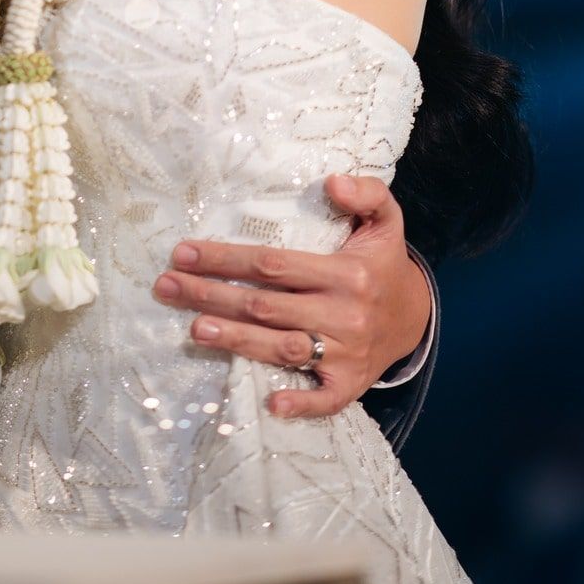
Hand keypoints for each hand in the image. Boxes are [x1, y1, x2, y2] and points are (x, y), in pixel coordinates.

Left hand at [150, 173, 431, 419]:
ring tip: (193, 329)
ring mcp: (347, 353)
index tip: (184, 252)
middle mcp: (345, 314)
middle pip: (266, 306)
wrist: (416, 316)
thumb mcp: (385, 219)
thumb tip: (331, 182)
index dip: (226, 258)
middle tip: (166, 287)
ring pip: (283, 347)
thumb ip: (366, 192)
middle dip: (212, 295)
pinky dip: (300, 402)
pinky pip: (324, 398)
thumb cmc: (382, 262)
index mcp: (347, 273)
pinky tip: (271, 402)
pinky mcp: (350, 383)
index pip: (274, 264)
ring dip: (236, 340)